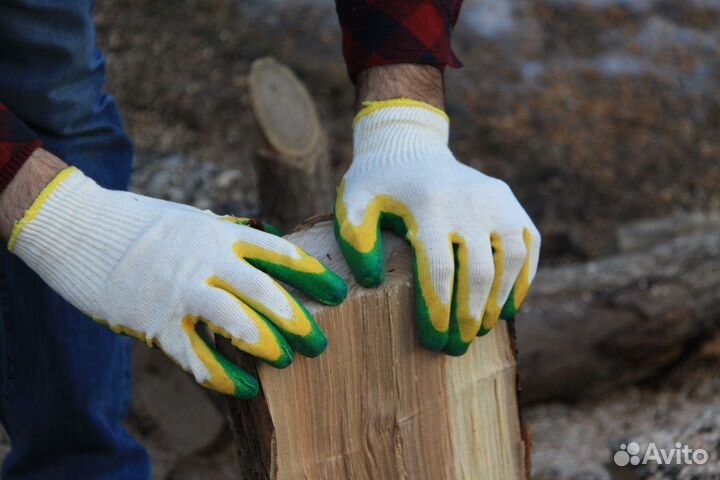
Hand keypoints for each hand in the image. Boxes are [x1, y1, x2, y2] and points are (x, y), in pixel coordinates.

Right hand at [9, 165, 346, 397]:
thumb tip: (263, 240)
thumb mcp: (194, 221)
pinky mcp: (155, 322)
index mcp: (221, 235)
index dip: (312, 275)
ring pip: (236, 322)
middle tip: (319, 342)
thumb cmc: (142, 225)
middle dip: (298, 319)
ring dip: (267, 344)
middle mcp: (207, 261)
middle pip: (265, 292)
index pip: (279, 253)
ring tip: (287, 360)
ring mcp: (181, 291)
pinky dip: (223, 376)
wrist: (79, 228)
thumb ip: (229, 235)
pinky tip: (246, 387)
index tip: (340, 291)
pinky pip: (196, 356)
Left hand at [334, 99, 539, 354]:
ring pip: (511, 261)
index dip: (438, 313)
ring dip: (498, 302)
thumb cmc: (377, 185)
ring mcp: (496, 199)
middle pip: (478, 273)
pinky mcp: (510, 201)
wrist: (409, 146)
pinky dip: (523, 279)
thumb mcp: (353, 204)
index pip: (438, 272)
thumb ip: (356, 241)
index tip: (433, 342)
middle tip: (457, 347)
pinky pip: (528, 245)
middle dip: (469, 318)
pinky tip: (508, 307)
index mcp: (428, 205)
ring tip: (481, 330)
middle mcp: (469, 201)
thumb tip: (373, 281)